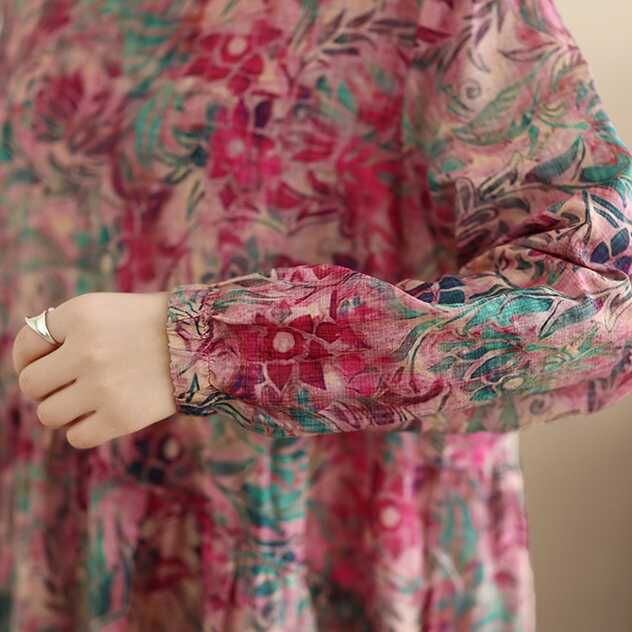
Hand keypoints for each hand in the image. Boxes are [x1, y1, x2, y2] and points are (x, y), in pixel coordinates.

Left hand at [12, 291, 176, 448]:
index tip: (45, 362)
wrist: (202, 342)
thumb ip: (62, 331)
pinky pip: (77, 437)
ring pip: (49, 414)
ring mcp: (103, 386)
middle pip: (31, 384)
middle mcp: (86, 350)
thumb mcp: (103, 310)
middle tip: (69, 383)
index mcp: (80, 315)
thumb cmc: (147, 325)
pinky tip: (102, 414)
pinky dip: (84, 430)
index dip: (29, 356)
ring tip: (87, 400)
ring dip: (63, 410)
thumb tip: (27, 369)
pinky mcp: (121, 417)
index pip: (28, 343)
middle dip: (46, 386)